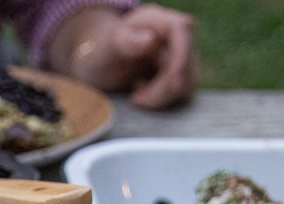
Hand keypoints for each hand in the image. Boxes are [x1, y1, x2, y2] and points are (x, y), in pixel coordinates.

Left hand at [49, 4, 196, 109]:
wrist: (96, 66)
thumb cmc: (99, 52)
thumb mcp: (105, 49)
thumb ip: (125, 42)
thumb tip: (151, 40)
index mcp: (156, 20)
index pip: (182, 29)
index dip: (182, 54)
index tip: (174, 81)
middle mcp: (172, 36)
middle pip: (186, 63)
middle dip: (162, 88)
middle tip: (136, 97)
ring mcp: (179, 56)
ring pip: (187, 82)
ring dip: (162, 98)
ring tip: (136, 95)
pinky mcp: (179, 76)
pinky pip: (182, 94)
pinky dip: (163, 102)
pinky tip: (144, 96)